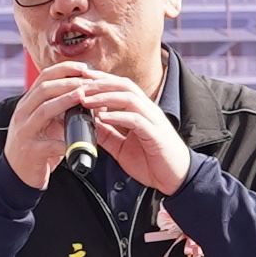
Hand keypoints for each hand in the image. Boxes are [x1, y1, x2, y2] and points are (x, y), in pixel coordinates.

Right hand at [1, 60, 99, 191]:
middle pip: (44, 89)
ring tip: (83, 96)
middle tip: (88, 80)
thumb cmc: (38, 146)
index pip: (44, 77)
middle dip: (68, 82)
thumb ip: (64, 110)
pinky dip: (64, 141)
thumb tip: (92, 98)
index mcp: (28, 104)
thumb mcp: (48, 124)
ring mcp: (24, 132)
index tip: (85, 68)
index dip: (64, 69)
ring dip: (65, 101)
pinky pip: (48, 144)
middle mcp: (23, 114)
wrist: (18, 175)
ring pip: (44, 110)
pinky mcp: (30, 151)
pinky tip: (77, 141)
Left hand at [75, 78, 190, 195]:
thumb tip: (88, 122)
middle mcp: (148, 110)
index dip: (100, 79)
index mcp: (140, 111)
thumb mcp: (121, 147)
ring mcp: (153, 121)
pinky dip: (118, 116)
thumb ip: (107, 134)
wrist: (176, 179)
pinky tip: (103, 117)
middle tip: (79, 84)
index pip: (120, 86)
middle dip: (100, 82)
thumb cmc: (152, 162)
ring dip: (105, 97)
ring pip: (129, 98)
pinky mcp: (155, 135)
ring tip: (86, 99)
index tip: (80, 77)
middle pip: (124, 85)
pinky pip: (136, 120)